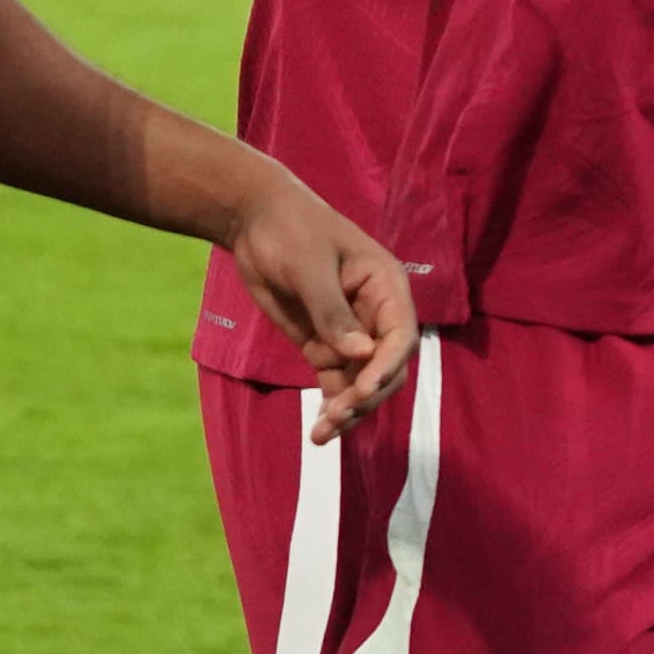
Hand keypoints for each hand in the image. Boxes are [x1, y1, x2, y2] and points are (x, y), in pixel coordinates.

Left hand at [224, 166, 419, 436]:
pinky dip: (331, 406)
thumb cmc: (290, 229)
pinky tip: (319, 432)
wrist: (254, 220)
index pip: (400, 336)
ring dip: (348, 410)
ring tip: (322, 433)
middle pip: (386, 368)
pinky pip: (336, 383)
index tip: (362, 391)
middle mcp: (375, 314)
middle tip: (335, 417)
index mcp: (385, 286)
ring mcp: (350, 333)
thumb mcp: (310, 266)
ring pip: (362, 383)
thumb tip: (361, 355)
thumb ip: (333, 312)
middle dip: (365, 396)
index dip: (386, 367)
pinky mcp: (323, 345)